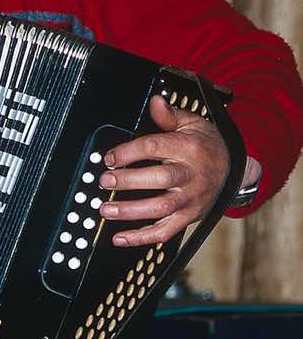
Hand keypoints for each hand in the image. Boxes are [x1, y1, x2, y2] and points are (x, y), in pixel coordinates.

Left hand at [98, 94, 229, 246]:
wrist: (234, 170)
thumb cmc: (206, 146)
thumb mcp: (192, 123)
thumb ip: (170, 115)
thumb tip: (155, 101)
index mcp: (190, 149)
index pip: (156, 147)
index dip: (130, 152)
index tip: (109, 157)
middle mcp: (192, 175)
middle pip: (160, 179)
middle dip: (130, 181)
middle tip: (105, 181)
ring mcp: (191, 199)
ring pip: (161, 208)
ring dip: (131, 211)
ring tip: (106, 209)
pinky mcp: (189, 217)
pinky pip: (165, 232)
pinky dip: (141, 238)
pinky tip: (120, 237)